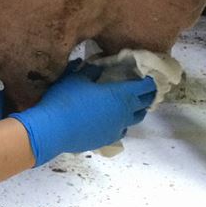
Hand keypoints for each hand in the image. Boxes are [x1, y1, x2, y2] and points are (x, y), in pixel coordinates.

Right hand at [8, 73, 155, 165]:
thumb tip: (98, 66)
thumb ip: (90, 71)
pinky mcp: (108, 140)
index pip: (143, 87)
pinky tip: (115, 120)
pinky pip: (122, 130)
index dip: (150, 81)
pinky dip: (123, 123)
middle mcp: (124, 112)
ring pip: (135, 119)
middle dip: (148, 96)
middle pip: (144, 104)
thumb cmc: (66, 100)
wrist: (53, 130)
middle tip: (147, 90)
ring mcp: (117, 128)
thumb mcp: (75, 78)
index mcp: (119, 94)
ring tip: (134, 105)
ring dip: (137, 110)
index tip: (152, 76)